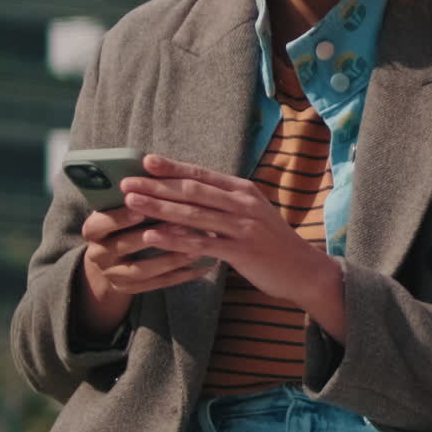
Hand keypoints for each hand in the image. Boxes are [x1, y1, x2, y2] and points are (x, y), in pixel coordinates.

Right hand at [76, 198, 218, 337]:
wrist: (109, 260)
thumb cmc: (121, 223)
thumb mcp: (117, 208)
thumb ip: (133, 194)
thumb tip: (154, 164)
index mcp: (93, 229)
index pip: (101, 223)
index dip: (121, 217)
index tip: (143, 209)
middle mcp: (98, 254)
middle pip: (125, 245)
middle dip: (155, 234)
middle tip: (182, 223)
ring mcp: (114, 275)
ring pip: (143, 269)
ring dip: (171, 257)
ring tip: (197, 247)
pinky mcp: (130, 290)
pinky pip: (158, 284)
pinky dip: (182, 274)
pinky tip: (203, 265)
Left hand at [119, 154, 343, 335]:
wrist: (303, 270)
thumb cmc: (272, 242)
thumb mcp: (251, 213)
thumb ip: (224, 203)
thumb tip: (191, 196)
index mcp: (243, 190)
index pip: (201, 174)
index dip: (172, 167)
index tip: (145, 161)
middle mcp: (242, 203)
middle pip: (192, 190)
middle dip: (157, 185)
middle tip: (127, 182)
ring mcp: (242, 226)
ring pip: (193, 213)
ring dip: (159, 207)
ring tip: (132, 203)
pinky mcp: (241, 250)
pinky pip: (201, 243)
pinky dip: (174, 239)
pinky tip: (152, 237)